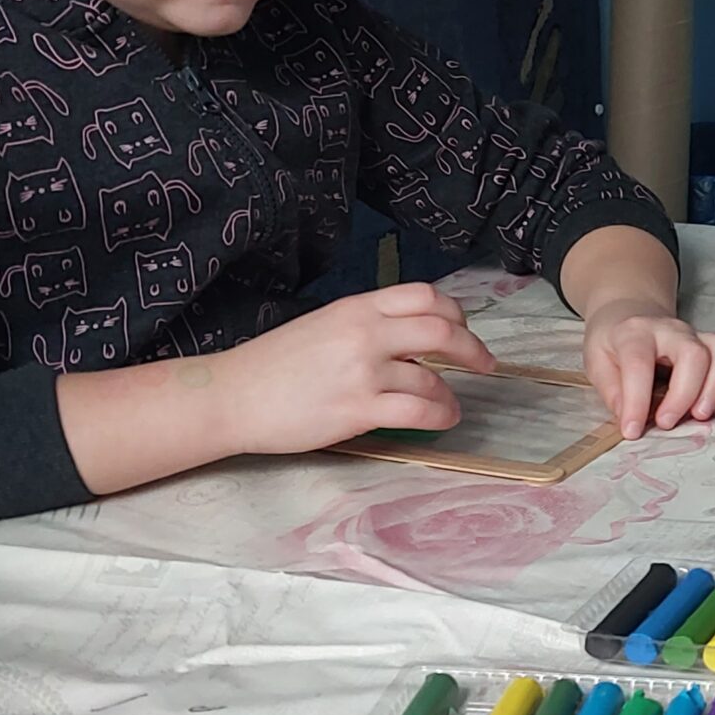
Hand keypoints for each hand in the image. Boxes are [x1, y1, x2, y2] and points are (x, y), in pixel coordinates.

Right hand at [218, 284, 496, 453]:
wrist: (231, 396)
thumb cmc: (273, 365)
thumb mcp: (323, 326)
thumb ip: (366, 326)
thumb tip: (410, 339)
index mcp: (356, 308)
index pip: (424, 295)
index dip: (455, 311)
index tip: (463, 328)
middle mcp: (364, 334)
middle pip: (441, 329)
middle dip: (472, 348)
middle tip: (484, 364)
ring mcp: (363, 371)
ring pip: (433, 377)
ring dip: (452, 393)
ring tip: (452, 405)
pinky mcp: (358, 409)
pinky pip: (419, 411)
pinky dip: (441, 415)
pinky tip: (443, 419)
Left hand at [582, 299, 714, 440]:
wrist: (630, 315)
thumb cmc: (614, 343)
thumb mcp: (597, 363)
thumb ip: (612, 391)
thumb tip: (630, 419)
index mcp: (634, 333)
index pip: (639, 363)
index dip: (637, 400)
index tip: (633, 430)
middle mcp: (670, 330)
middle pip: (693, 355)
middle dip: (684, 395)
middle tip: (666, 423)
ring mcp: (696, 335)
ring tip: (700, 416)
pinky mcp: (713, 346)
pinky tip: (714, 407)